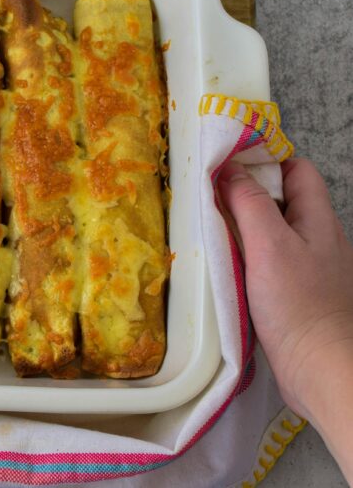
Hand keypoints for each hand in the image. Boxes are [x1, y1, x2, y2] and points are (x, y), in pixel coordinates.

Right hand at [219, 158, 352, 479]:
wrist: (320, 367)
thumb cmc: (297, 303)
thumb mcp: (269, 244)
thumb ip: (249, 203)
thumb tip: (228, 168)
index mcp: (318, 219)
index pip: (297, 170)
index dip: (265, 160)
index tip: (226, 163)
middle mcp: (319, 238)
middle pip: (283, 199)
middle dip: (247, 193)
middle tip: (208, 195)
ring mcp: (311, 267)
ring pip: (275, 231)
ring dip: (244, 226)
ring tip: (209, 227)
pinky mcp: (298, 293)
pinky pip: (270, 260)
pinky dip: (248, 256)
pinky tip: (226, 265)